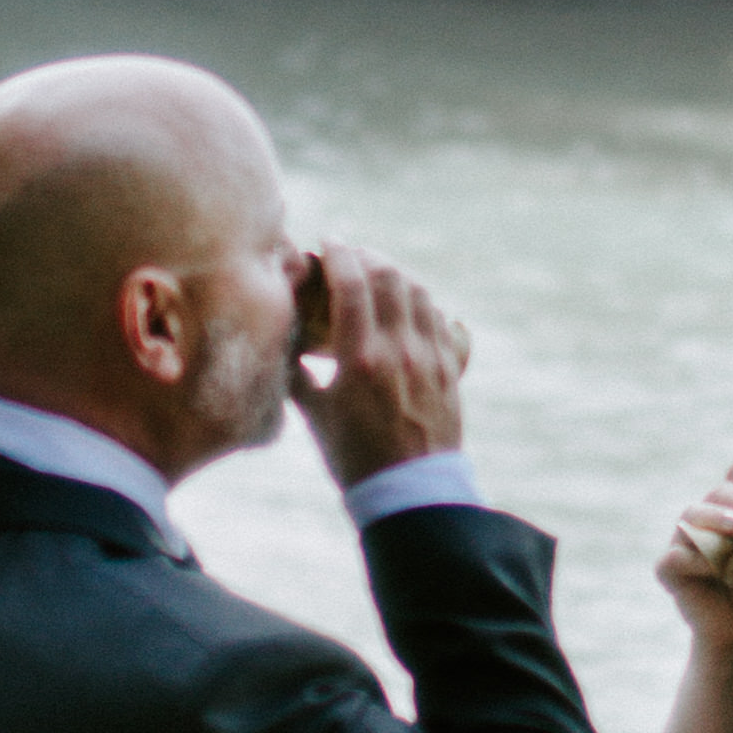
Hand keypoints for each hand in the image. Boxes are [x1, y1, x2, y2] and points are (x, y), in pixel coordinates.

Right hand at [296, 244, 468, 493]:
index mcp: (361, 358)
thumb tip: (282, 346)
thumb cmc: (355, 459)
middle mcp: (400, 350)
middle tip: (350, 256)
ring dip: (396, 274)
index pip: (352, 283)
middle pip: (390, 276)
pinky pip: (440, 319)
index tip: (328, 241)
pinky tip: (408, 307)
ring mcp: (430, 357)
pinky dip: (421, 302)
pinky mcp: (450, 369)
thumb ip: (298, 376)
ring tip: (378, 275)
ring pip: (419, 292)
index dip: (339, 253)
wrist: (410, 492)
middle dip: (367, 257)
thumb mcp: (317, 416)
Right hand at [655, 466, 732, 665]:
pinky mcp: (669, 573)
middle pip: (707, 500)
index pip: (727, 490)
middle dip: (732, 503)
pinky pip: (675, 557)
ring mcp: (682, 548)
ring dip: (717, 523)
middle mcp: (700, 528)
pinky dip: (699, 559)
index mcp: (725, 519)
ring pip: (689, 520)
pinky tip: (721, 566)